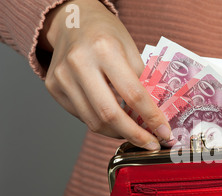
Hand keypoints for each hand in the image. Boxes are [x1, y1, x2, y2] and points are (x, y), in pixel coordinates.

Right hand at [38, 0, 172, 149]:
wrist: (71, 21)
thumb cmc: (105, 34)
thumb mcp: (131, 49)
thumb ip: (141, 81)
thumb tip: (156, 116)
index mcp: (104, 49)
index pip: (133, 94)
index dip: (152, 118)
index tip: (165, 133)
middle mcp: (79, 63)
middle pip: (110, 114)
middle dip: (135, 135)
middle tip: (151, 144)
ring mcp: (62, 77)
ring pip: (94, 122)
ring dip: (119, 133)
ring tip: (135, 134)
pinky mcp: (54, 88)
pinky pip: (83, 117)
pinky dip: (102, 124)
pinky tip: (115, 122)